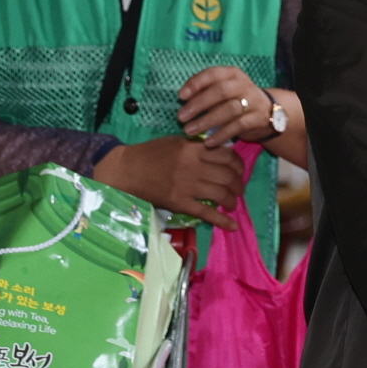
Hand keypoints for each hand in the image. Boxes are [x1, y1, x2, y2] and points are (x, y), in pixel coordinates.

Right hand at [93, 135, 245, 221]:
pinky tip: (232, 225)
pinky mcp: (179, 204)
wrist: (126, 171)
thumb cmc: (149, 154)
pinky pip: (206, 213)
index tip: (240, 170)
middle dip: (238, 184)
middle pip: (227, 176)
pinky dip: (222, 220)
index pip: (227, 155)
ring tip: (232, 203)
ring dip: (232, 200)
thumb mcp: (175, 142)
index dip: (238, 164)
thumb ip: (196, 146)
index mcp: (192, 149)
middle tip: (238, 189)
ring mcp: (186, 186)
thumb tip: (219, 152)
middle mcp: (192, 167)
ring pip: (220, 194)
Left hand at [177, 65, 278, 146]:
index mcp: (232, 74)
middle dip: (198, 104)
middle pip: (220, 91)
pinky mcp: (257, 118)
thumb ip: (206, 92)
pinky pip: (237, 126)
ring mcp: (252, 101)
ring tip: (190, 131)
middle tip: (181, 117)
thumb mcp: (224, 89)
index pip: (212, 74)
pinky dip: (221, 135)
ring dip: (207, 121)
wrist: (267, 112)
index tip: (181, 96)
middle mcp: (243, 84)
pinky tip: (208, 142)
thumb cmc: (236, 99)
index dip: (195, 84)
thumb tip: (183, 101)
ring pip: (229, 110)